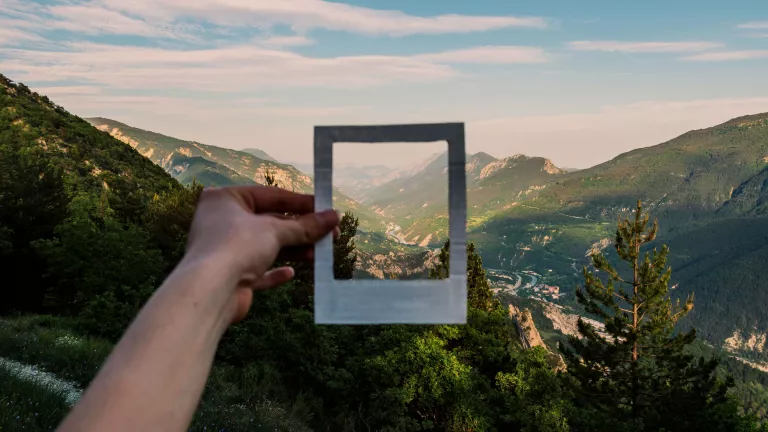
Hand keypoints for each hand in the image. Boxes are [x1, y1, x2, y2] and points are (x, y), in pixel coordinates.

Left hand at [183, 185, 339, 323]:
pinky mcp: (229, 275)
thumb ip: (305, 225)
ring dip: (293, 250)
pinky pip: (257, 270)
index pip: (271, 196)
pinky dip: (274, 271)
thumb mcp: (275, 230)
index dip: (302, 203)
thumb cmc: (237, 246)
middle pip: (270, 222)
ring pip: (266, 246)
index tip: (327, 210)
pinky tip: (291, 273)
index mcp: (226, 199)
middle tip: (329, 235)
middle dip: (300, 230)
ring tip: (318, 255)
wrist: (209, 291)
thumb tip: (334, 217)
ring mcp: (224, 249)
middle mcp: (222, 221)